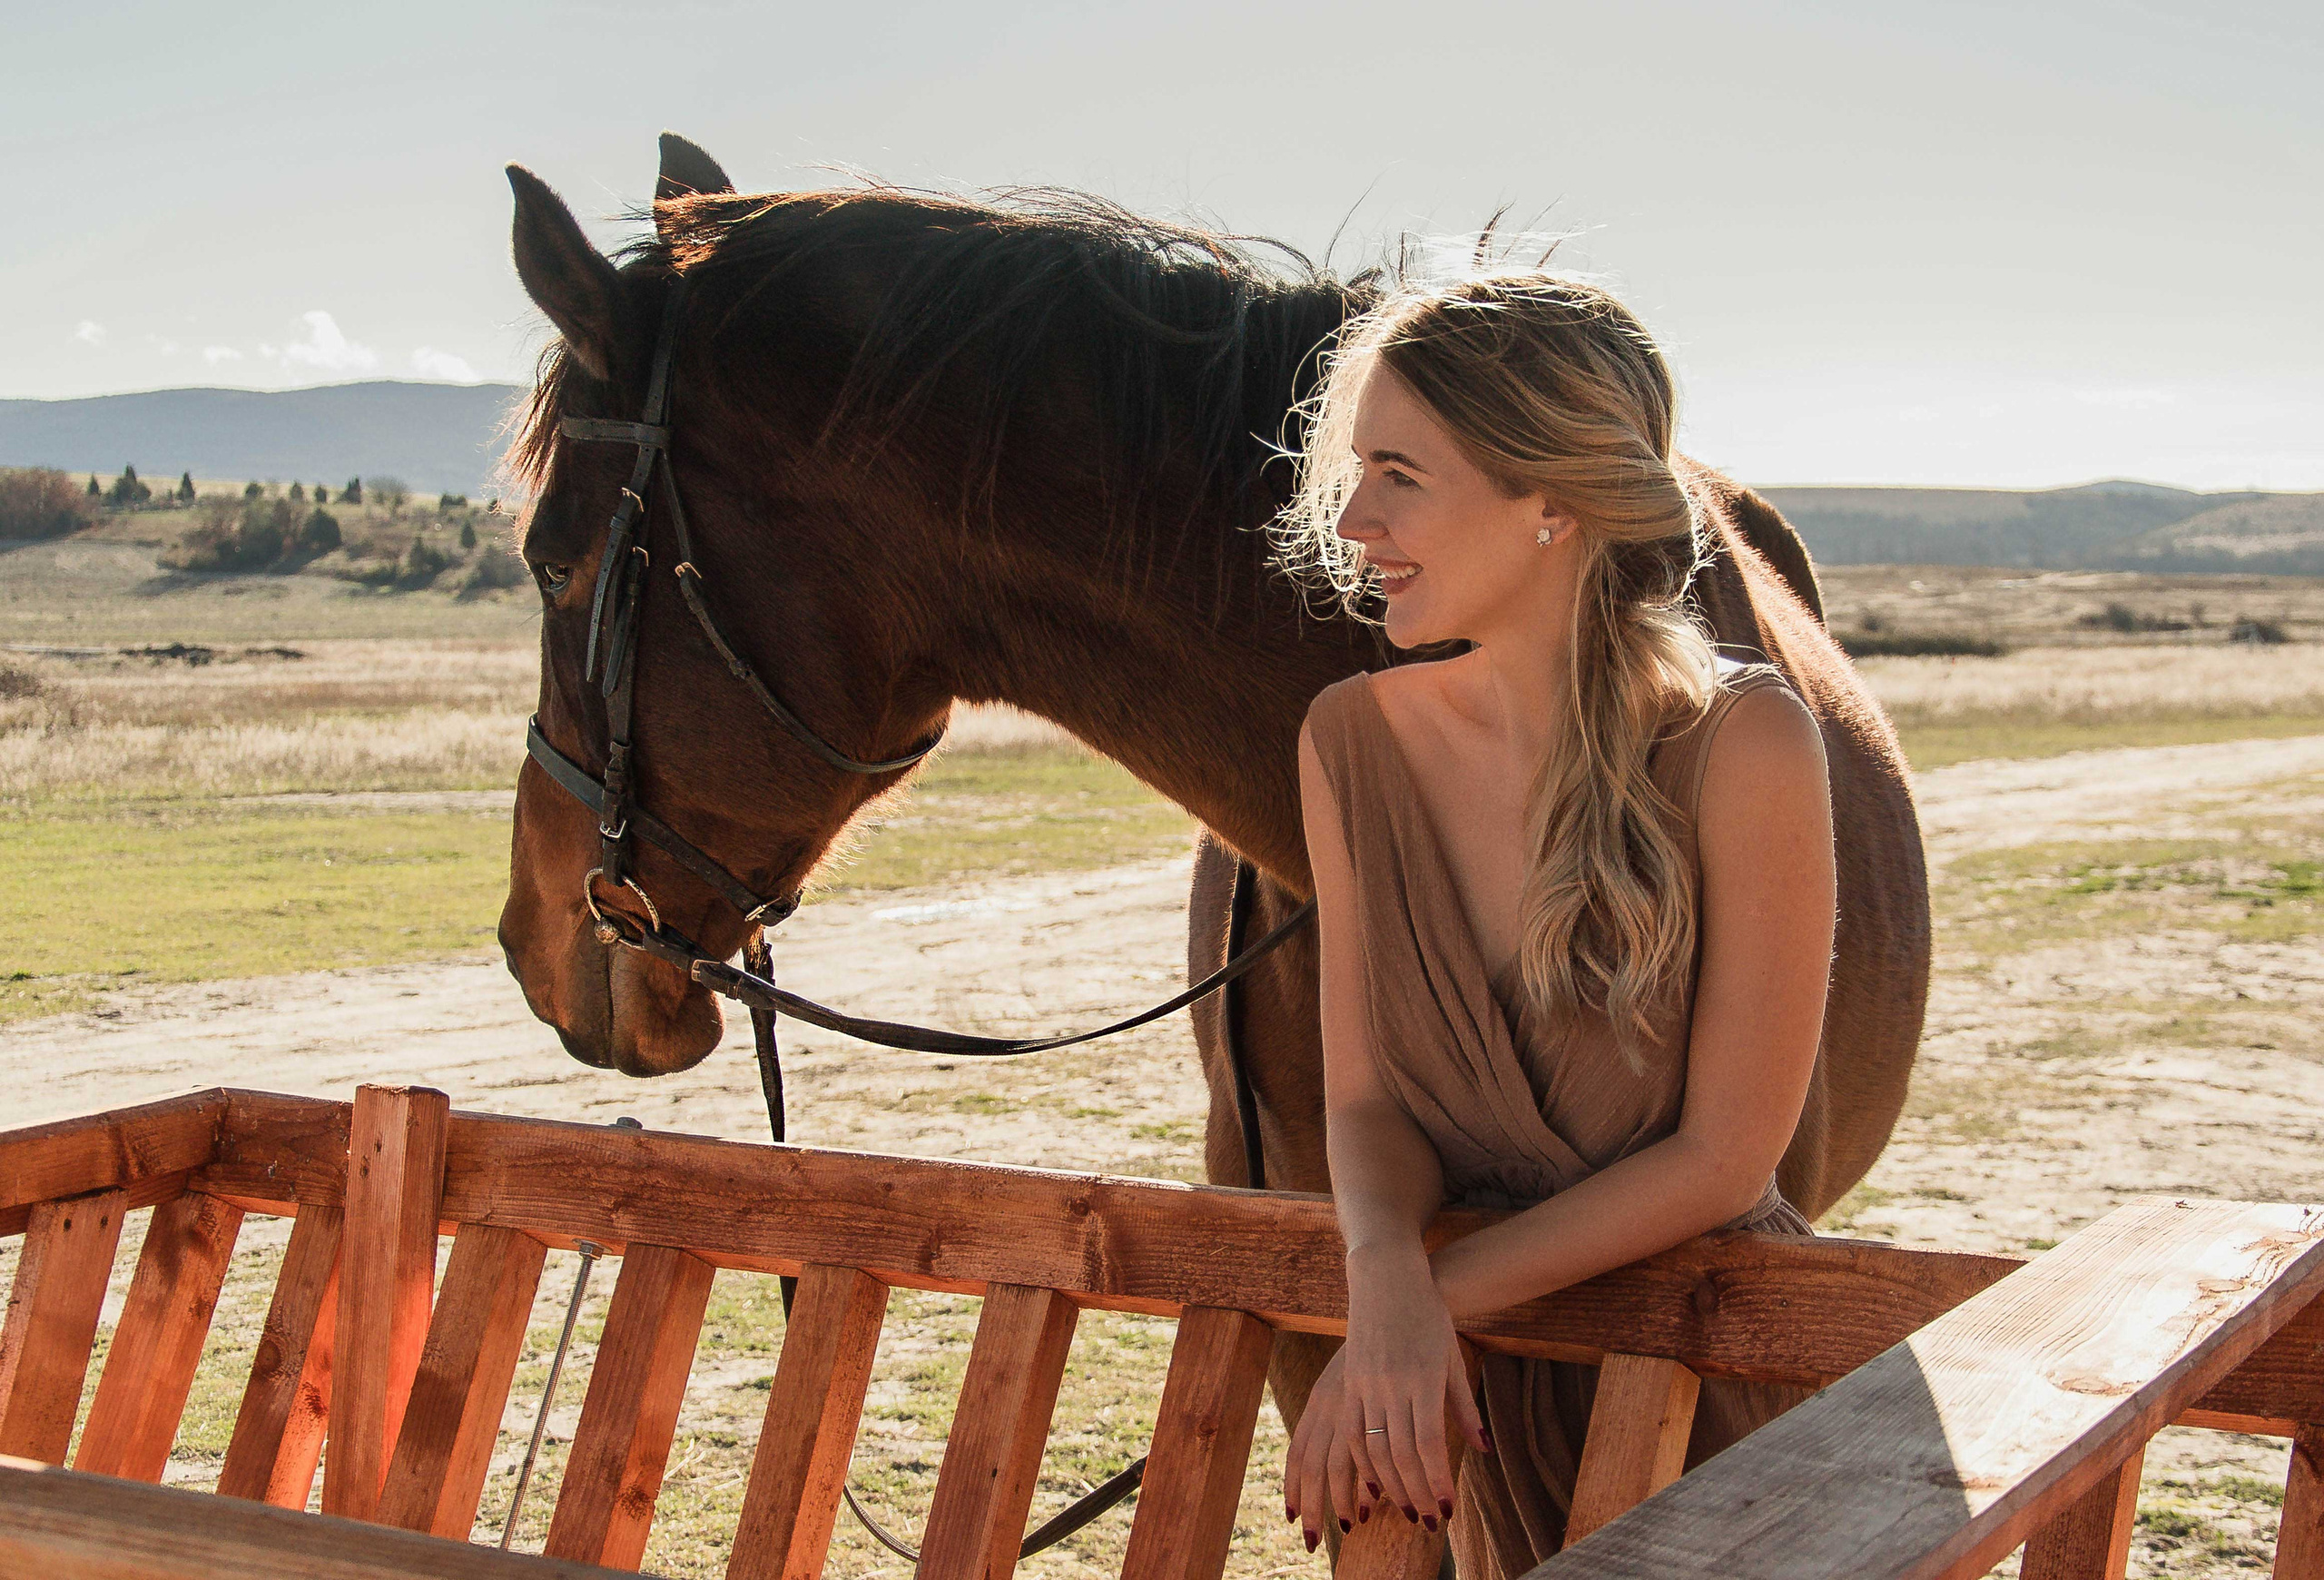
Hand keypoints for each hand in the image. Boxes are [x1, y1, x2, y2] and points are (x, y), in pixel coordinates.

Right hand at [1285, 1245, 1487, 1546]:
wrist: (1387, 1279)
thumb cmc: (1428, 1316)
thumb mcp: (1452, 1358)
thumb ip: (1465, 1407)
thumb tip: (1484, 1449)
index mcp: (1423, 1378)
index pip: (1429, 1444)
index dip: (1436, 1481)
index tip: (1446, 1510)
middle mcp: (1392, 1384)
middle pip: (1400, 1454)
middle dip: (1414, 1494)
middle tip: (1426, 1521)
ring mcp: (1365, 1384)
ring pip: (1372, 1449)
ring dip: (1388, 1486)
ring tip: (1402, 1509)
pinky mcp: (1347, 1382)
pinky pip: (1351, 1432)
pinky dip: (1361, 1463)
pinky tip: (1372, 1483)